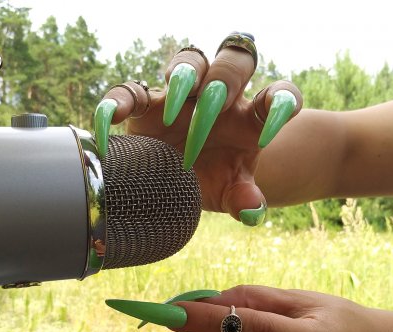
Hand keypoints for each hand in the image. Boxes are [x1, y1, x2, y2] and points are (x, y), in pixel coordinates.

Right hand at [94, 33, 302, 225]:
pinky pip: (131, 90)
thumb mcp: (231, 192)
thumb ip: (244, 199)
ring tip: (172, 106)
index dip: (280, 102)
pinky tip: (112, 119)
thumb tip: (251, 210)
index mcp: (251, 117)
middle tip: (215, 103)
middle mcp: (221, 97)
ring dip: (184, 74)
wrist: (183, 181)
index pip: (278, 94)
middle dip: (226, 76)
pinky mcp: (147, 104)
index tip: (268, 131)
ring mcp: (184, 96)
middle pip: (234, 61)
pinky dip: (119, 101)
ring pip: (190, 60)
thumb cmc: (215, 179)